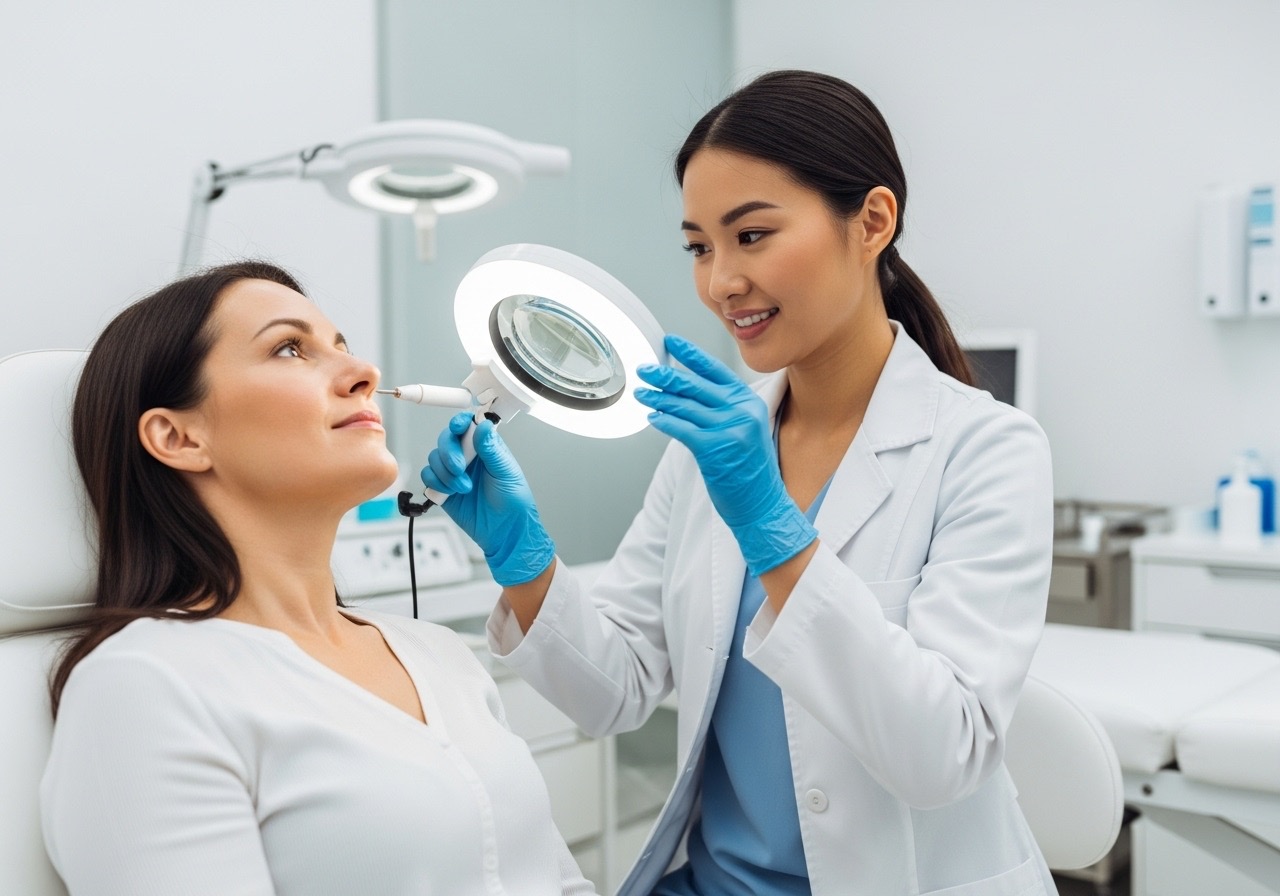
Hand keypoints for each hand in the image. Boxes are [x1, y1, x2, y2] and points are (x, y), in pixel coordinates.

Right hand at [421, 412, 554, 585]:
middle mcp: (468, 456)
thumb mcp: (506, 473)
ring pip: (435, 458)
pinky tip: (451, 492)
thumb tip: (484, 426)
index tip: (458, 428)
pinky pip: (428, 477)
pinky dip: (436, 483)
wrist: (504, 532)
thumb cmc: (514, 503)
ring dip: (445, 472)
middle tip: (460, 467)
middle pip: (446, 439)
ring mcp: (455, 472)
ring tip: (464, 487)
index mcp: (486, 448)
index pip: (468, 425)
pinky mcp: (444, 488)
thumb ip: (492, 450)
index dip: (459, 422)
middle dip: (449, 452)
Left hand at [634, 334, 816, 576]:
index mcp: (749, 402)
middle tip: (644, 369)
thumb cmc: (750, 469)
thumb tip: (686, 390)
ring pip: (684, 406)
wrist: (762, 503)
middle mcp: (741, 411)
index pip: (715, 369)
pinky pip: (681, 429)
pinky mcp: (715, 449)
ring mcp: (729, 429)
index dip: (690, 354)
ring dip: (658, 398)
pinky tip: (652, 418)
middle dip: (665, 375)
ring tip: (642, 393)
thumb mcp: (746, 429)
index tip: (670, 342)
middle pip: (695, 385)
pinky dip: (664, 422)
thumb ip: (723, 408)